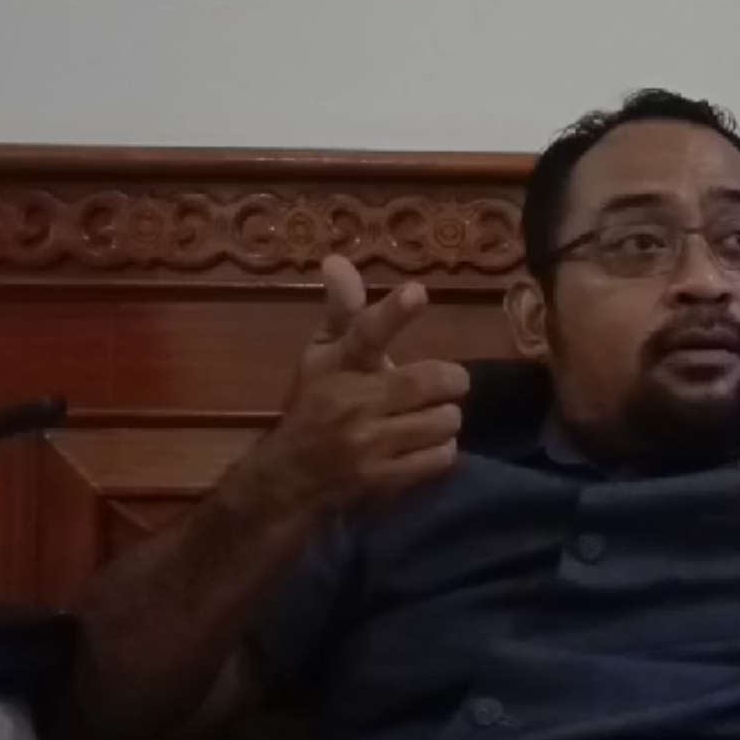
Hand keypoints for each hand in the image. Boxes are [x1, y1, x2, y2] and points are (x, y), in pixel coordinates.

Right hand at [224, 256, 469, 517]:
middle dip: (450, 380)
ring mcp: (368, 445)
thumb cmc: (314, 406)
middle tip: (446, 383)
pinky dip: (441, 449)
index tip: (417, 292)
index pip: (365, 334)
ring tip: (430, 417)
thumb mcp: (321, 356)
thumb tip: (337, 260)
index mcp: (338, 365)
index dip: (393, 313)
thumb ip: (342, 312)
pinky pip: (441, 457)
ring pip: (443, 420)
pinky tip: (423, 446)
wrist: (289, 480)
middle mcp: (352, 403)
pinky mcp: (384, 479)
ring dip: (445, 417)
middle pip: (428, 382)